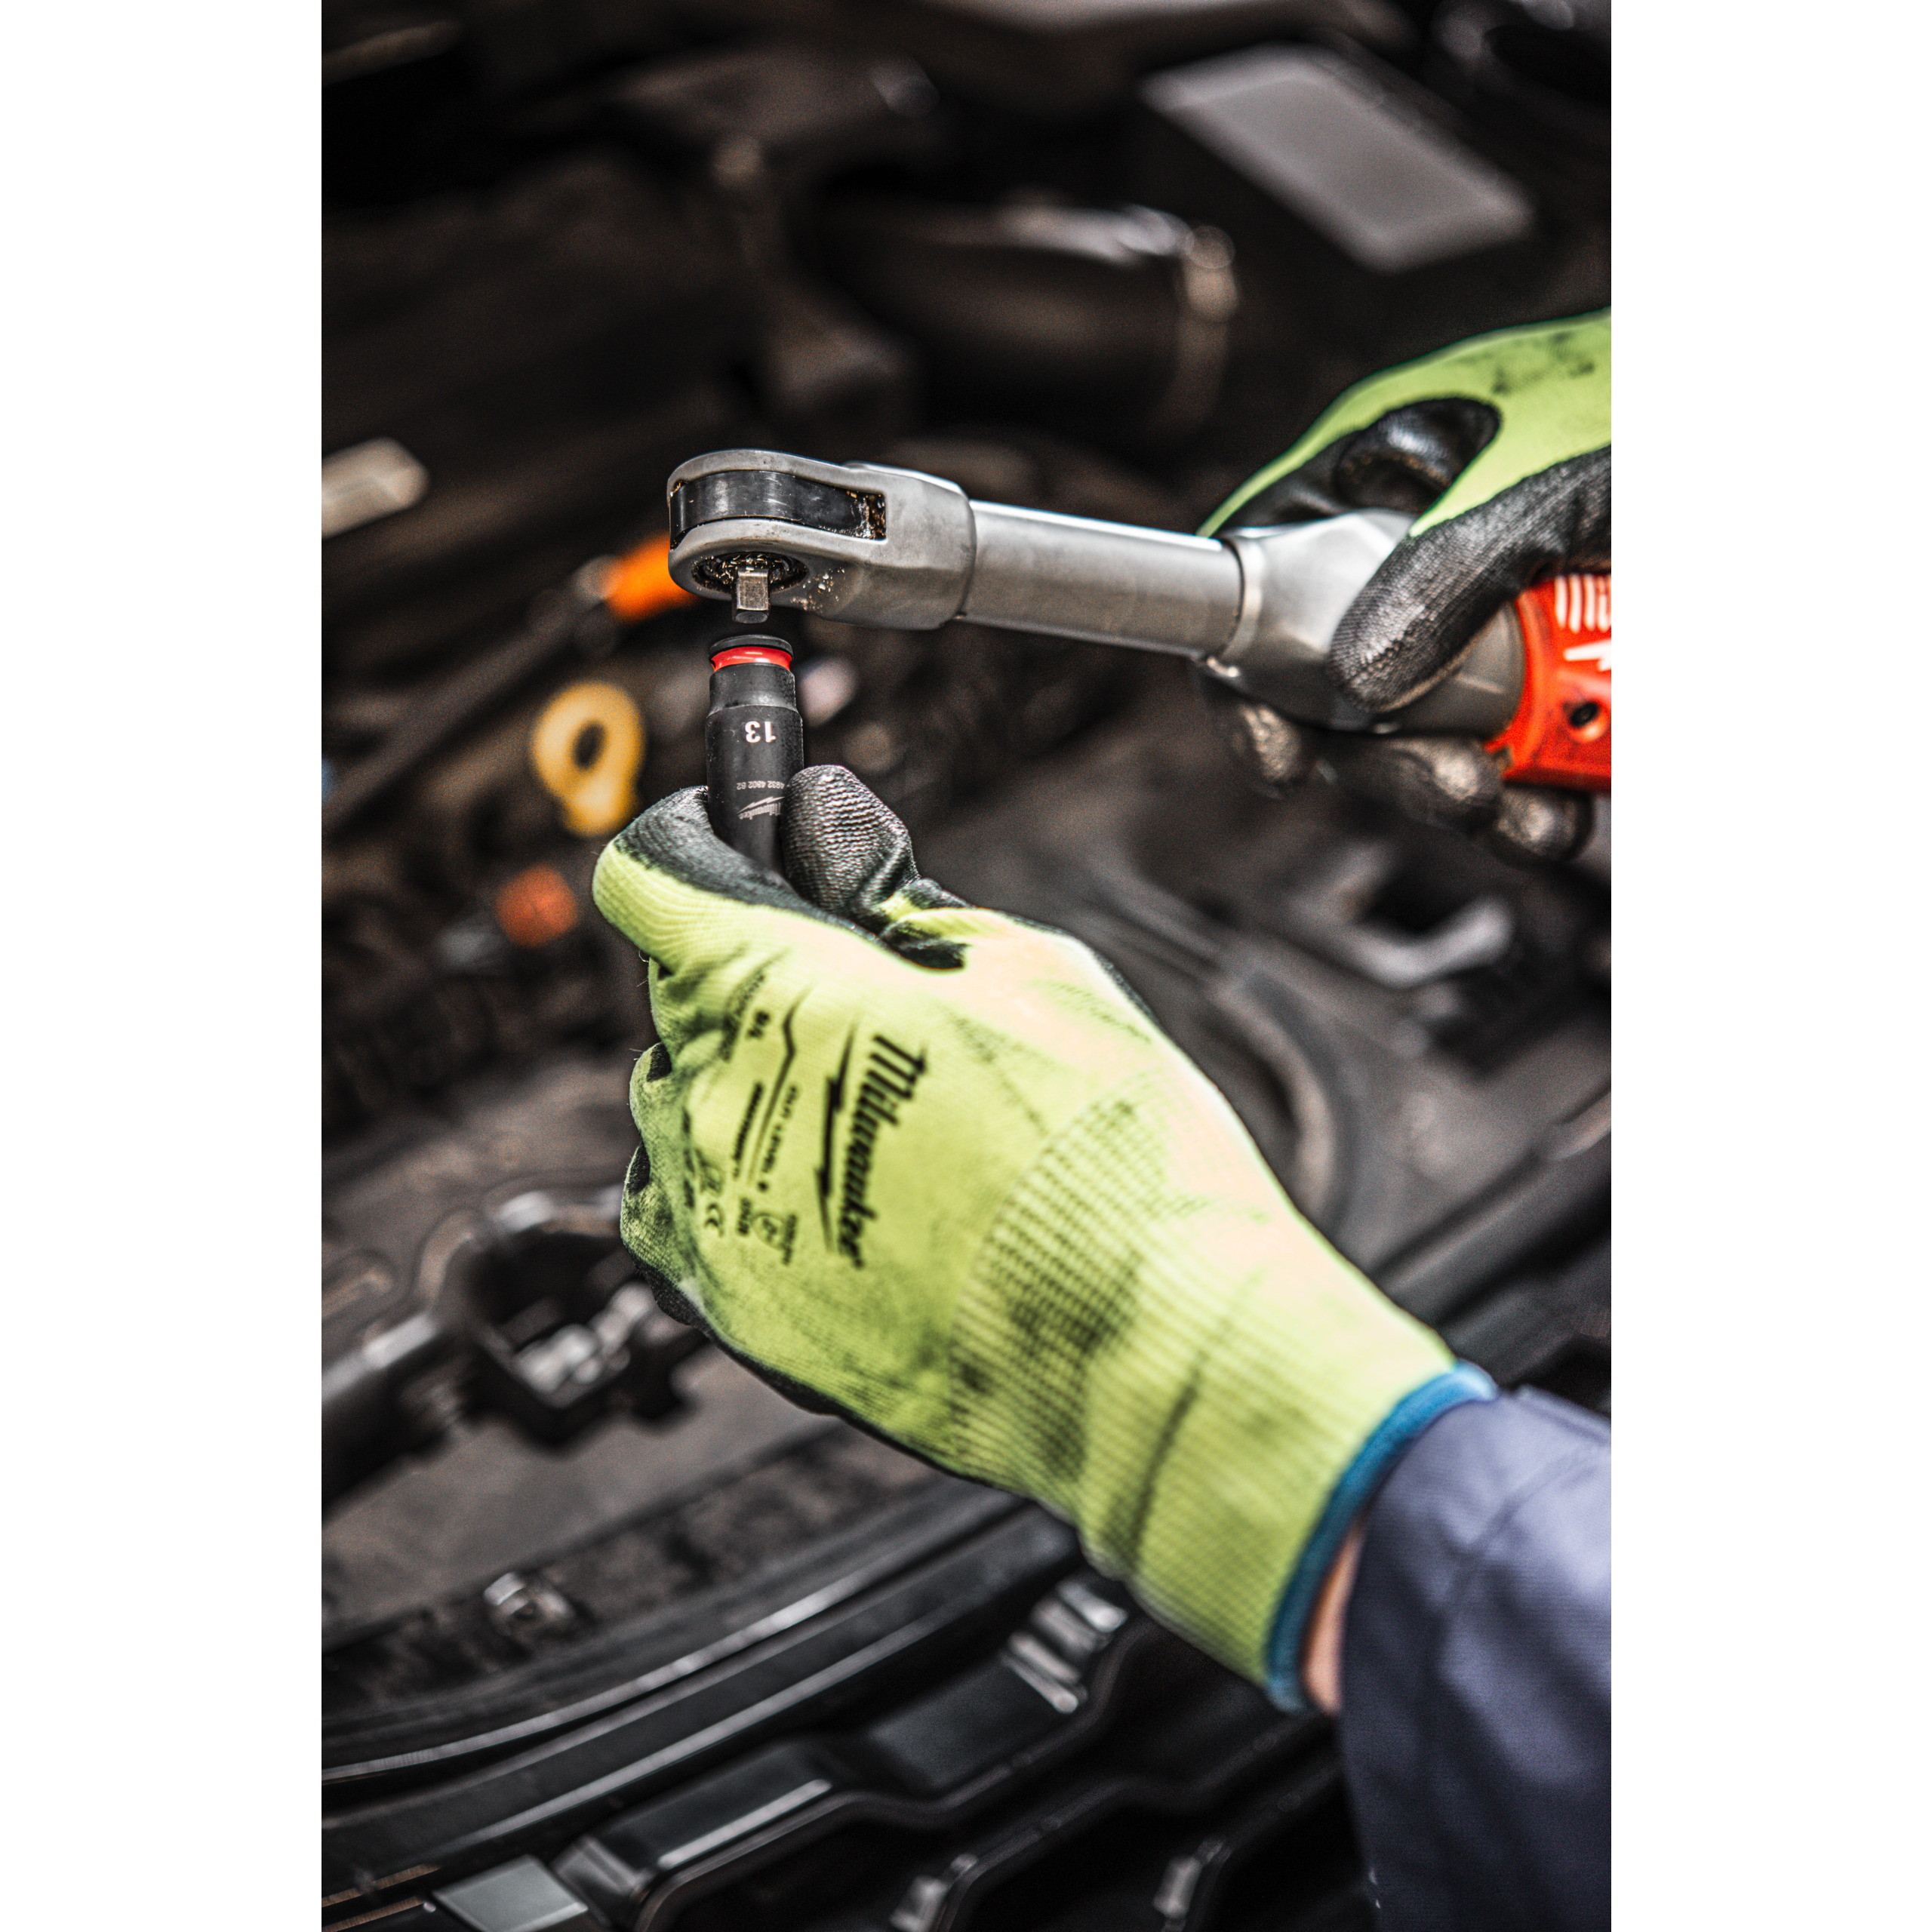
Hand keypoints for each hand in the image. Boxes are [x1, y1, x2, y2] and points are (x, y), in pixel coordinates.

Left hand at [593, 768, 1490, 1696]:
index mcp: (780, 989)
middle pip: (678, 993)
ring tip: (868, 1110)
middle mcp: (715, 1099)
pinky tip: (824, 1185)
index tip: (731, 849)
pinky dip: (729, 1180)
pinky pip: (683, 1211)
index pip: (653, 875)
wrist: (1139, 1352)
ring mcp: (715, 1212)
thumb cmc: (1105, 1154)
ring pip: (672, 1102)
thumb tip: (826, 833)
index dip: (696, 847)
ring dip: (740, 1081)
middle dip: (754, 976)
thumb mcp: (1029, 971)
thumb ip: (897, 900)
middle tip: (867, 999)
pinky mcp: (732, 1307)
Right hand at [1197, 311, 1608, 862]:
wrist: (1755, 437)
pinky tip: (1570, 806)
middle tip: (1456, 790)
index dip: (1245, 681)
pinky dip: (1540, 791)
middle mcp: (1413, 550)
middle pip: (1344, 691)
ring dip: (1473, 792)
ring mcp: (1480, 610)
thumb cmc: (1641, 396)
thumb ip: (1445, 568)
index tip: (1283, 758)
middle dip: (1393, 764)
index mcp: (1376, 475)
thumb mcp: (1540, 478)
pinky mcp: (1550, 657)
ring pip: (1431, 732)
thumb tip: (1358, 684)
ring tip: (1530, 819)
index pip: (1257, 580)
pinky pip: (1514, 743)